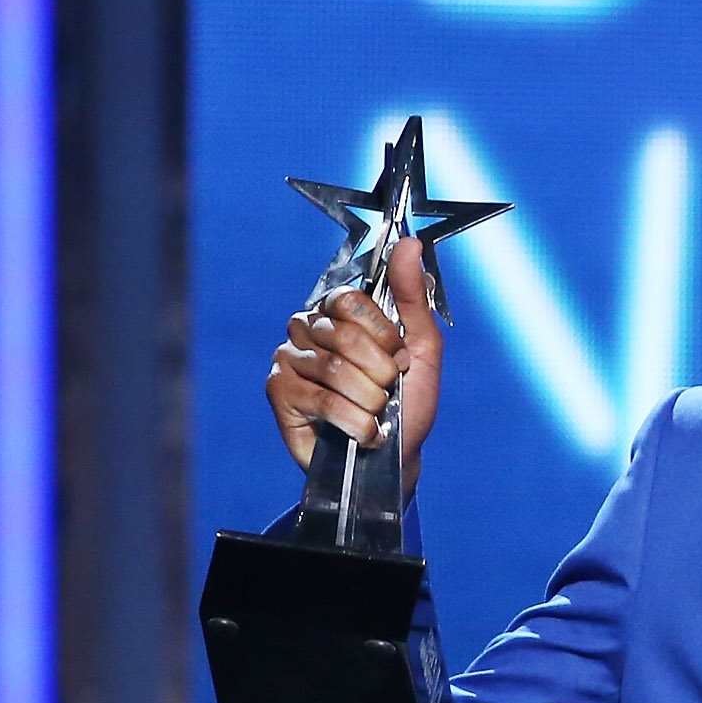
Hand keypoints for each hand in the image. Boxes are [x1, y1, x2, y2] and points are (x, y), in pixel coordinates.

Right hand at [266, 235, 443, 498]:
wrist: (396, 458)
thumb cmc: (408, 403)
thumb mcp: (422, 349)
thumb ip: (413, 296)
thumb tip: (410, 243)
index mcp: (339, 313)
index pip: (350, 300)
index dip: (382, 333)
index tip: (400, 358)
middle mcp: (308, 329)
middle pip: (343, 335)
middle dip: (380, 372)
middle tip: (388, 390)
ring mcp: (289, 358)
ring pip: (334, 369)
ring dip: (371, 400)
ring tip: (377, 413)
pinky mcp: (279, 392)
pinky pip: (320, 398)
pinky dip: (355, 421)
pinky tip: (364, 432)